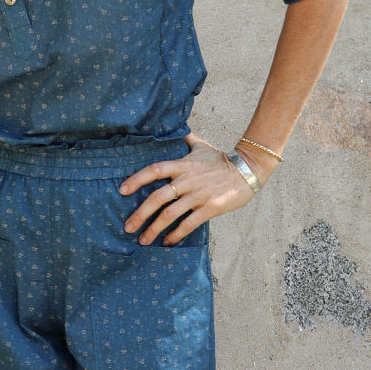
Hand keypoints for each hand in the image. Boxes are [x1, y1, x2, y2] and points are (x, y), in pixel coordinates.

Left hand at [119, 133, 260, 245]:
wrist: (248, 170)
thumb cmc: (221, 160)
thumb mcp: (201, 146)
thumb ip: (185, 139)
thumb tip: (174, 127)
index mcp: (182, 165)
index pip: (154, 170)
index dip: (136, 179)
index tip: (122, 191)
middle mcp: (187, 180)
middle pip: (157, 197)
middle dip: (140, 214)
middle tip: (127, 227)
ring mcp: (198, 195)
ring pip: (170, 214)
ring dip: (154, 229)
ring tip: (143, 240)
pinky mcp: (211, 208)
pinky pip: (189, 224)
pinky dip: (176, 234)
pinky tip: (168, 242)